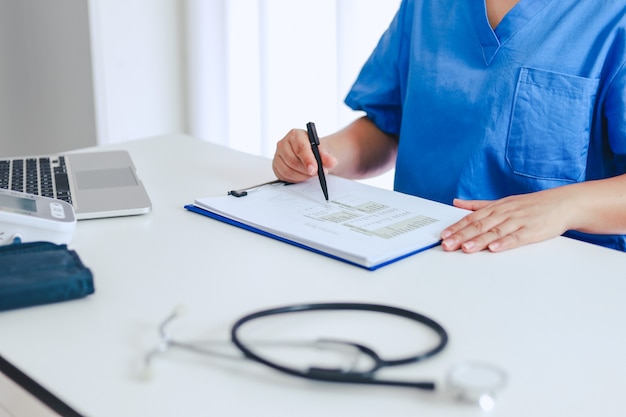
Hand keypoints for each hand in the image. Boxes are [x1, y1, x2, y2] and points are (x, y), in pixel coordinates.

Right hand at [272, 128, 336, 182]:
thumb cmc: (315, 151)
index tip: (315, 169)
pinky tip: (302, 176)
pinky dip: (295, 179)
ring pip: (288, 171)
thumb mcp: (323, 151)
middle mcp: (283, 143)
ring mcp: (277, 155)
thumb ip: (327, 157)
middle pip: (293, 161)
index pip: (300, 148)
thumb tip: (331, 162)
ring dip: (301, 176)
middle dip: (306, 170)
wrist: (311, 154)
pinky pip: (284, 176)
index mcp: (295, 135)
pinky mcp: (276, 166)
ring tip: (311, 174)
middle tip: (317, 174)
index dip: (308, 160)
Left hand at [440, 189, 572, 252]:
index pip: (472, 218)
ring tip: (465, 248)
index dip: (457, 227)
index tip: (443, 235)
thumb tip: (456, 203)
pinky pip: (517, 237)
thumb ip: (478, 205)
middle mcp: (505, 213)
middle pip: (480, 225)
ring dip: (479, 240)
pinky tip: (494, 248)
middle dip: (462, 235)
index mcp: (496, 207)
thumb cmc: (531, 205)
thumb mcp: (502, 202)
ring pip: (495, 231)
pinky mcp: (532, 230)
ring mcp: (519, 221)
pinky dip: (505, 243)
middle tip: (447, 244)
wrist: (563, 203)